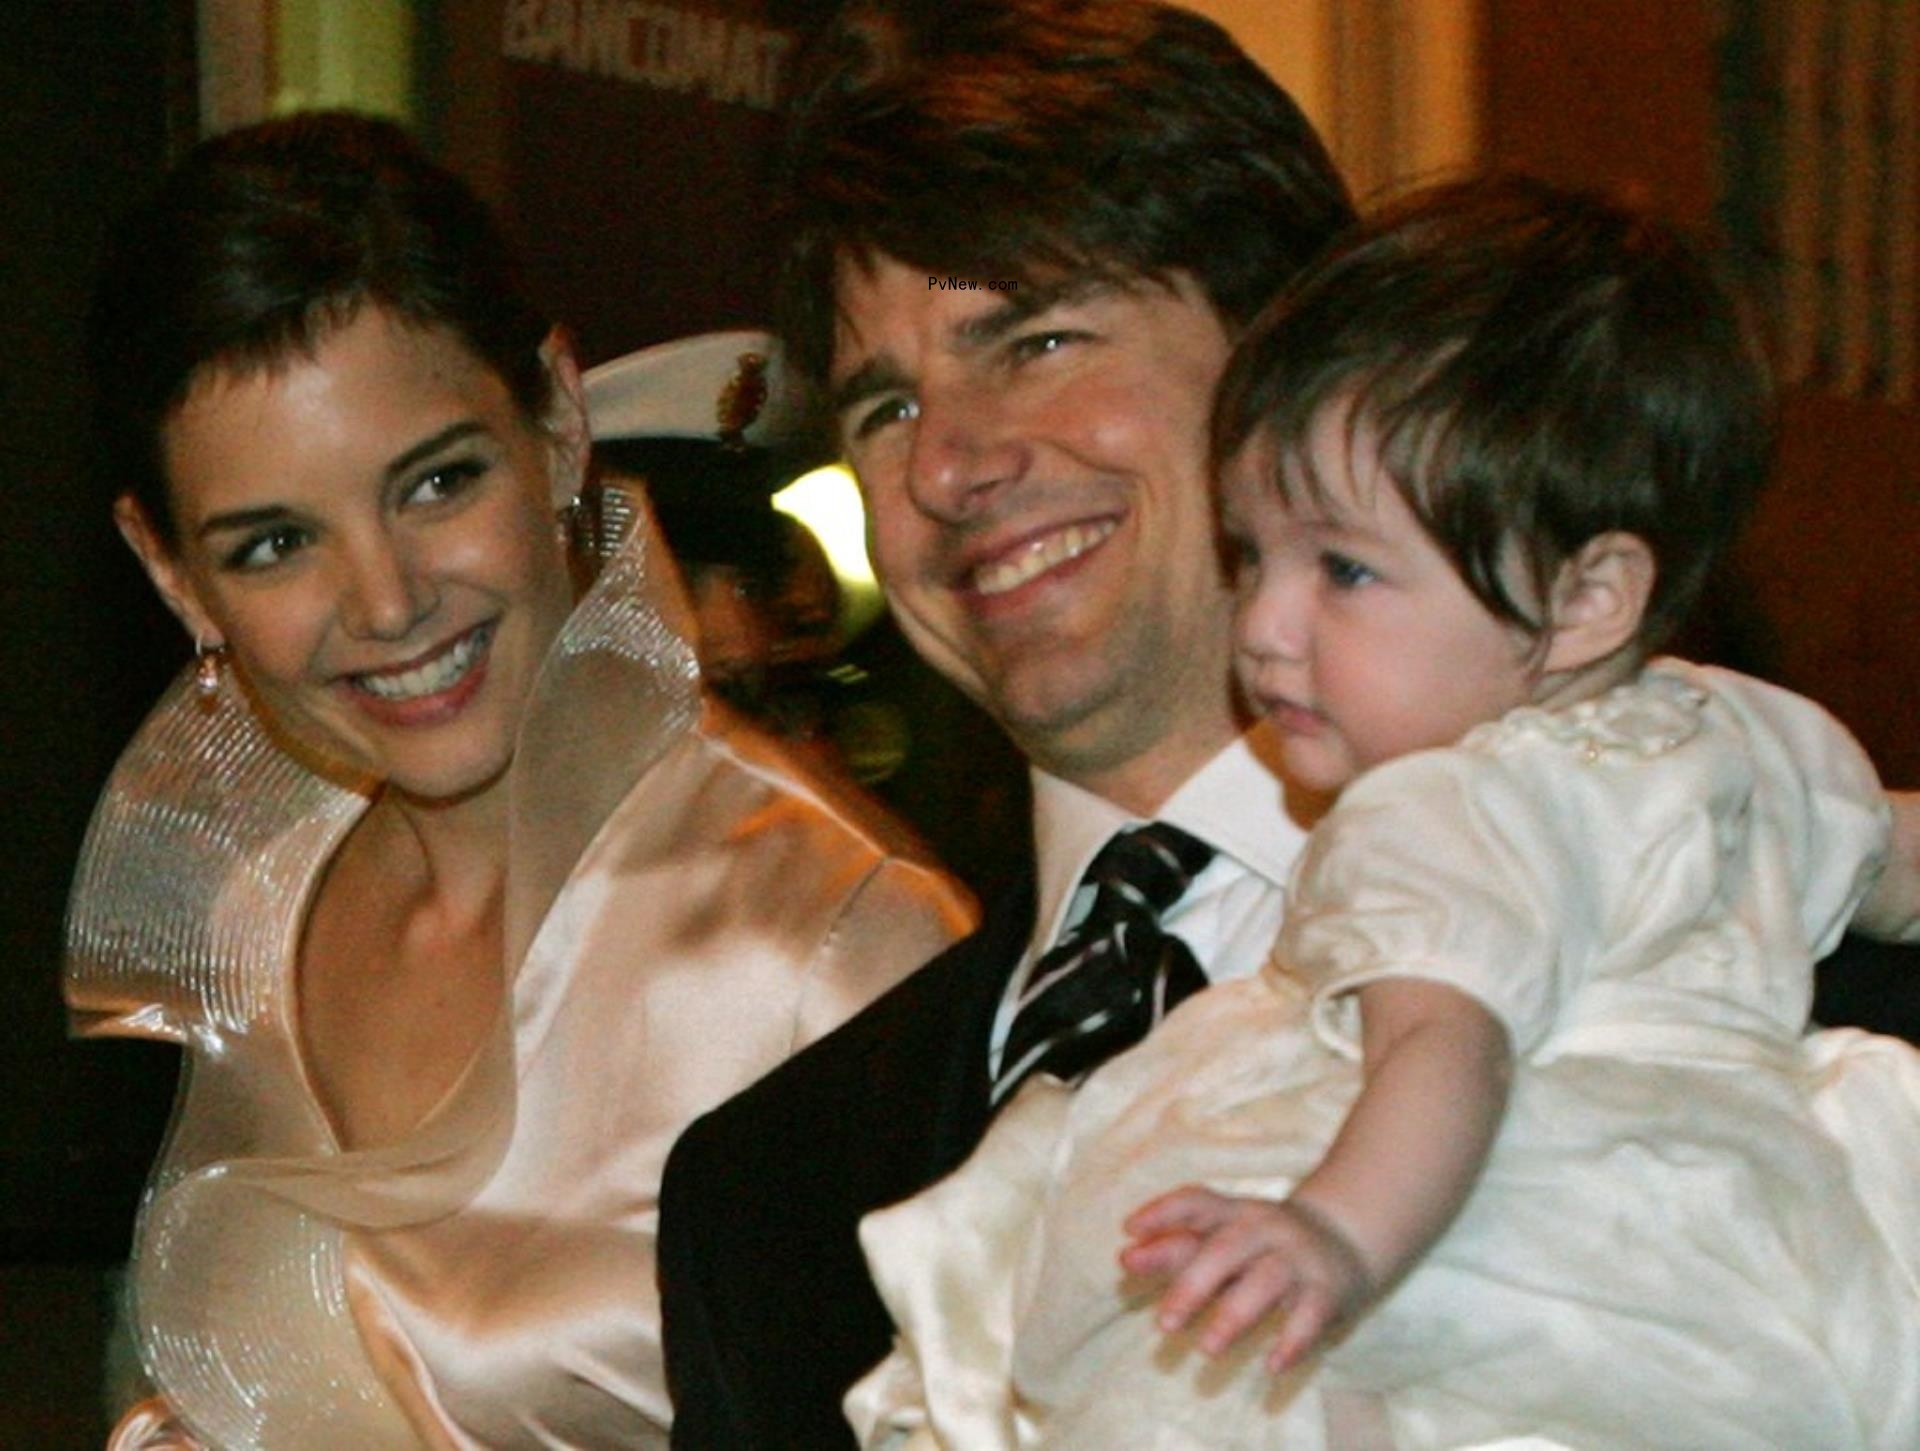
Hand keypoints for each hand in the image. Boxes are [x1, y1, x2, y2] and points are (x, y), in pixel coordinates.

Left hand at [1120, 1186, 1374, 1371]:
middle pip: (1226, 1249)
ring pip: (1265, 1281)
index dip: (1162, 1212)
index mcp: (1234, 1212)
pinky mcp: (1327, 1288)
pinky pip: (1311, 1314)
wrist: (1347, 1238)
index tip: (1128, 1231)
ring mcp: (1297, 1256)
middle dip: (1193, 1285)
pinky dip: (1293, 1340)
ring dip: (1234, 1315)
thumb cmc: (1264, 1245)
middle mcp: (1264, 1227)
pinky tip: (1273, 1365)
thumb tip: (1124, 1257)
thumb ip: (1176, 1248)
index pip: (1196, 1202)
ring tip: (1207, 1350)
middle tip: (1164, 1324)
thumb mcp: (1224, 1239)